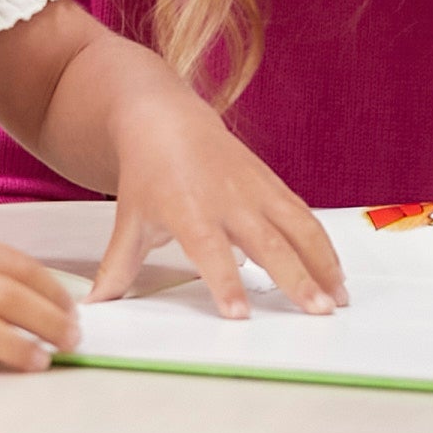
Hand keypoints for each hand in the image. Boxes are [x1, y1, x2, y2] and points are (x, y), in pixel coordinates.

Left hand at [91, 83, 346, 319]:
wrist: (165, 119)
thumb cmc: (147, 174)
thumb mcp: (130, 220)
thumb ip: (118, 268)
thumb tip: (94, 305)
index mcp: (188, 209)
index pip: (210, 250)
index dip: (225, 281)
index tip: (240, 313)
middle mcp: (227, 198)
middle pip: (268, 242)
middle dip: (295, 278)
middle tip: (316, 311)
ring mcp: (255, 189)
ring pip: (297, 227)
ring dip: (322, 263)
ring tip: (337, 300)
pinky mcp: (272, 184)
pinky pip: (304, 216)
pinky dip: (324, 245)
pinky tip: (336, 274)